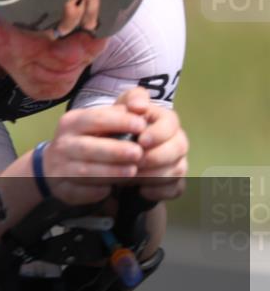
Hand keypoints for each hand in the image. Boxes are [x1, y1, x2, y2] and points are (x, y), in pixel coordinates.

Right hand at [41, 97, 145, 205]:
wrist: (53, 165)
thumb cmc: (85, 139)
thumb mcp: (94, 123)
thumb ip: (115, 115)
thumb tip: (138, 107)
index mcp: (71, 122)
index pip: (95, 119)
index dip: (119, 122)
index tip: (141, 125)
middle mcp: (63, 143)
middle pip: (88, 147)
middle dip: (115, 150)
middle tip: (138, 153)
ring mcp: (60, 166)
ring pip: (86, 171)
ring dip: (110, 171)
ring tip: (132, 171)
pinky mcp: (63, 187)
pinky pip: (81, 190)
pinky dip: (97, 190)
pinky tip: (112, 189)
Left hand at [119, 86, 188, 200]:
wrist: (112, 151)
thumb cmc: (118, 126)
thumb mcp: (121, 108)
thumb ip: (131, 100)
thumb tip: (139, 105)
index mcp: (165, 119)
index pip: (171, 123)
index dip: (159, 133)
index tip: (141, 140)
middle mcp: (176, 139)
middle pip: (179, 148)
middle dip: (156, 156)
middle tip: (135, 161)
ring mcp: (178, 161)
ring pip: (178, 169)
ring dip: (154, 174)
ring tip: (132, 176)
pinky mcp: (174, 181)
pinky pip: (176, 188)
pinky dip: (160, 191)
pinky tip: (142, 190)